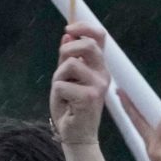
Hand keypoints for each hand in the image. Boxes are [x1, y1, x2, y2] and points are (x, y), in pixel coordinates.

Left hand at [49, 22, 110, 145]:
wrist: (75, 133)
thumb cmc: (70, 106)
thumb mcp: (66, 78)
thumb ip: (67, 58)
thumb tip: (67, 35)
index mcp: (99, 66)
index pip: (100, 37)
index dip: (84, 27)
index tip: (68, 29)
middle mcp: (103, 73)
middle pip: (88, 45)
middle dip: (67, 51)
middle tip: (60, 68)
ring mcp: (99, 85)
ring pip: (70, 64)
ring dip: (58, 77)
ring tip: (63, 91)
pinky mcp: (90, 97)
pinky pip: (61, 85)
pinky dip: (57, 93)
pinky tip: (65, 103)